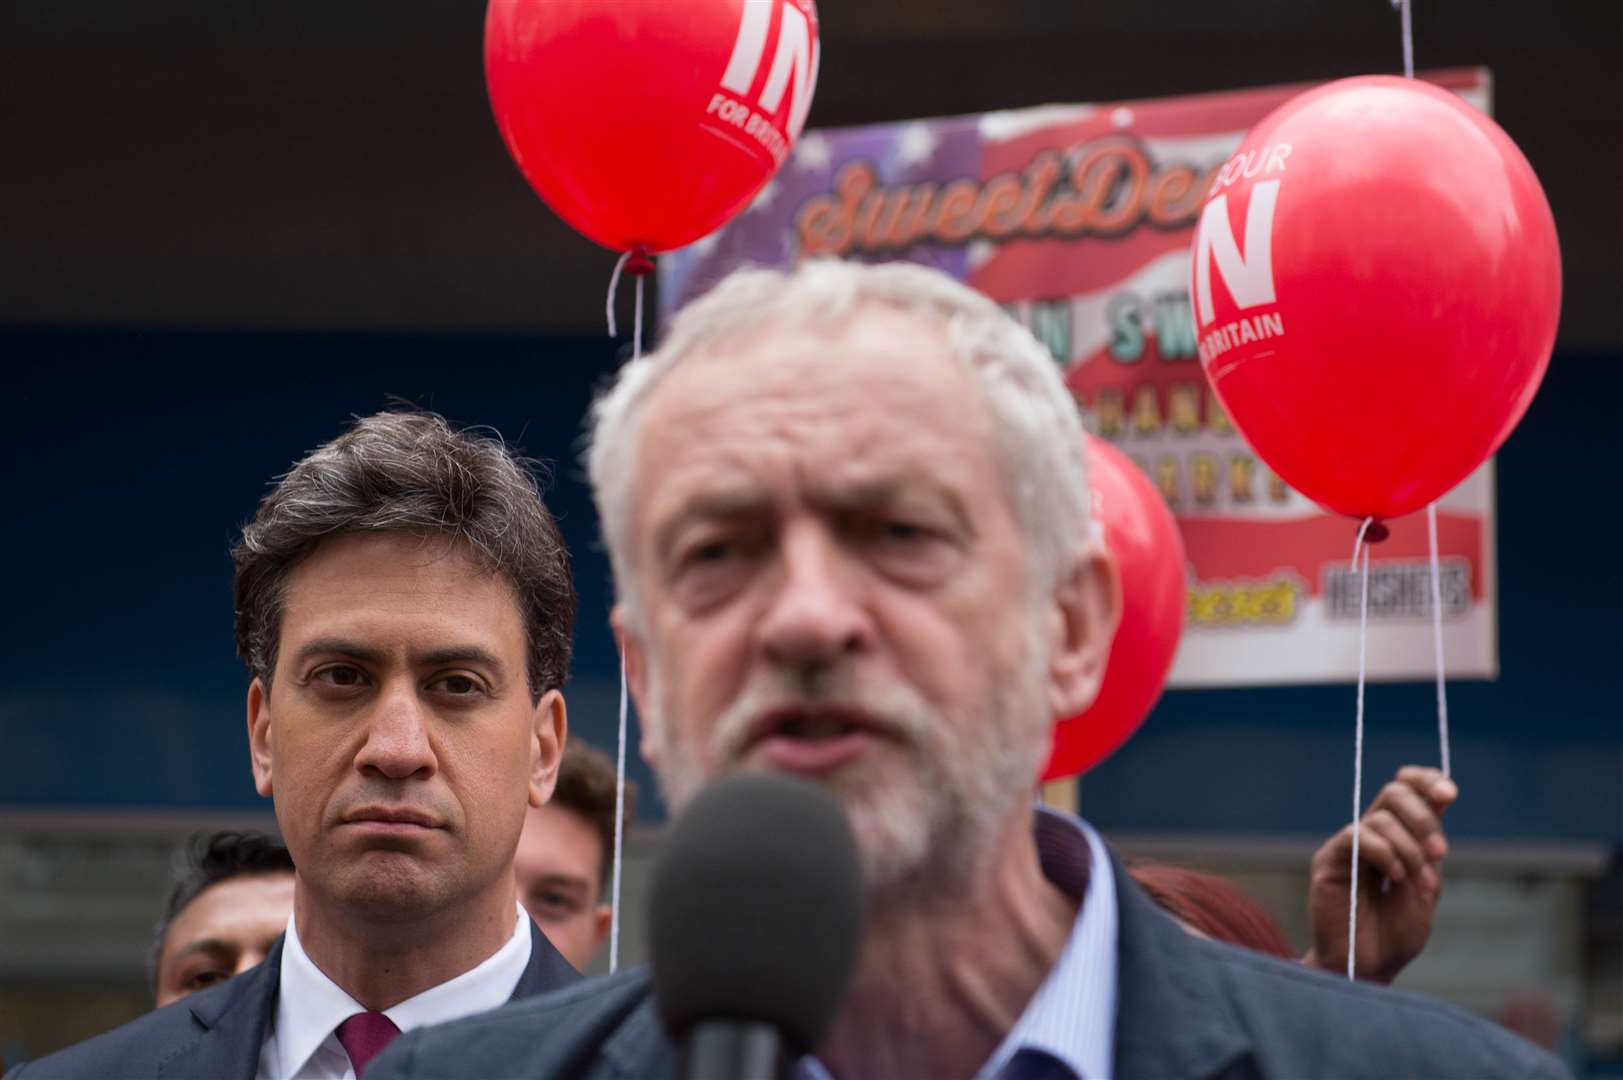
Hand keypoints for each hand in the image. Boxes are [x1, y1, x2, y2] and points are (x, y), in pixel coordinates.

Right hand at [1303, 765, 1456, 983]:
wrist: (1369, 967)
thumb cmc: (1396, 935)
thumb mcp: (1426, 889)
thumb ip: (1428, 850)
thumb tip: (1438, 802)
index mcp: (1401, 838)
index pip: (1409, 790)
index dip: (1427, 780)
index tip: (1449, 792)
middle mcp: (1374, 835)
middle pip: (1395, 793)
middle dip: (1423, 817)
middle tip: (1439, 853)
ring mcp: (1350, 845)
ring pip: (1381, 816)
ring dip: (1410, 848)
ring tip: (1416, 882)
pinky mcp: (1330, 858)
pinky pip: (1358, 835)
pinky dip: (1385, 853)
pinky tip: (1394, 877)